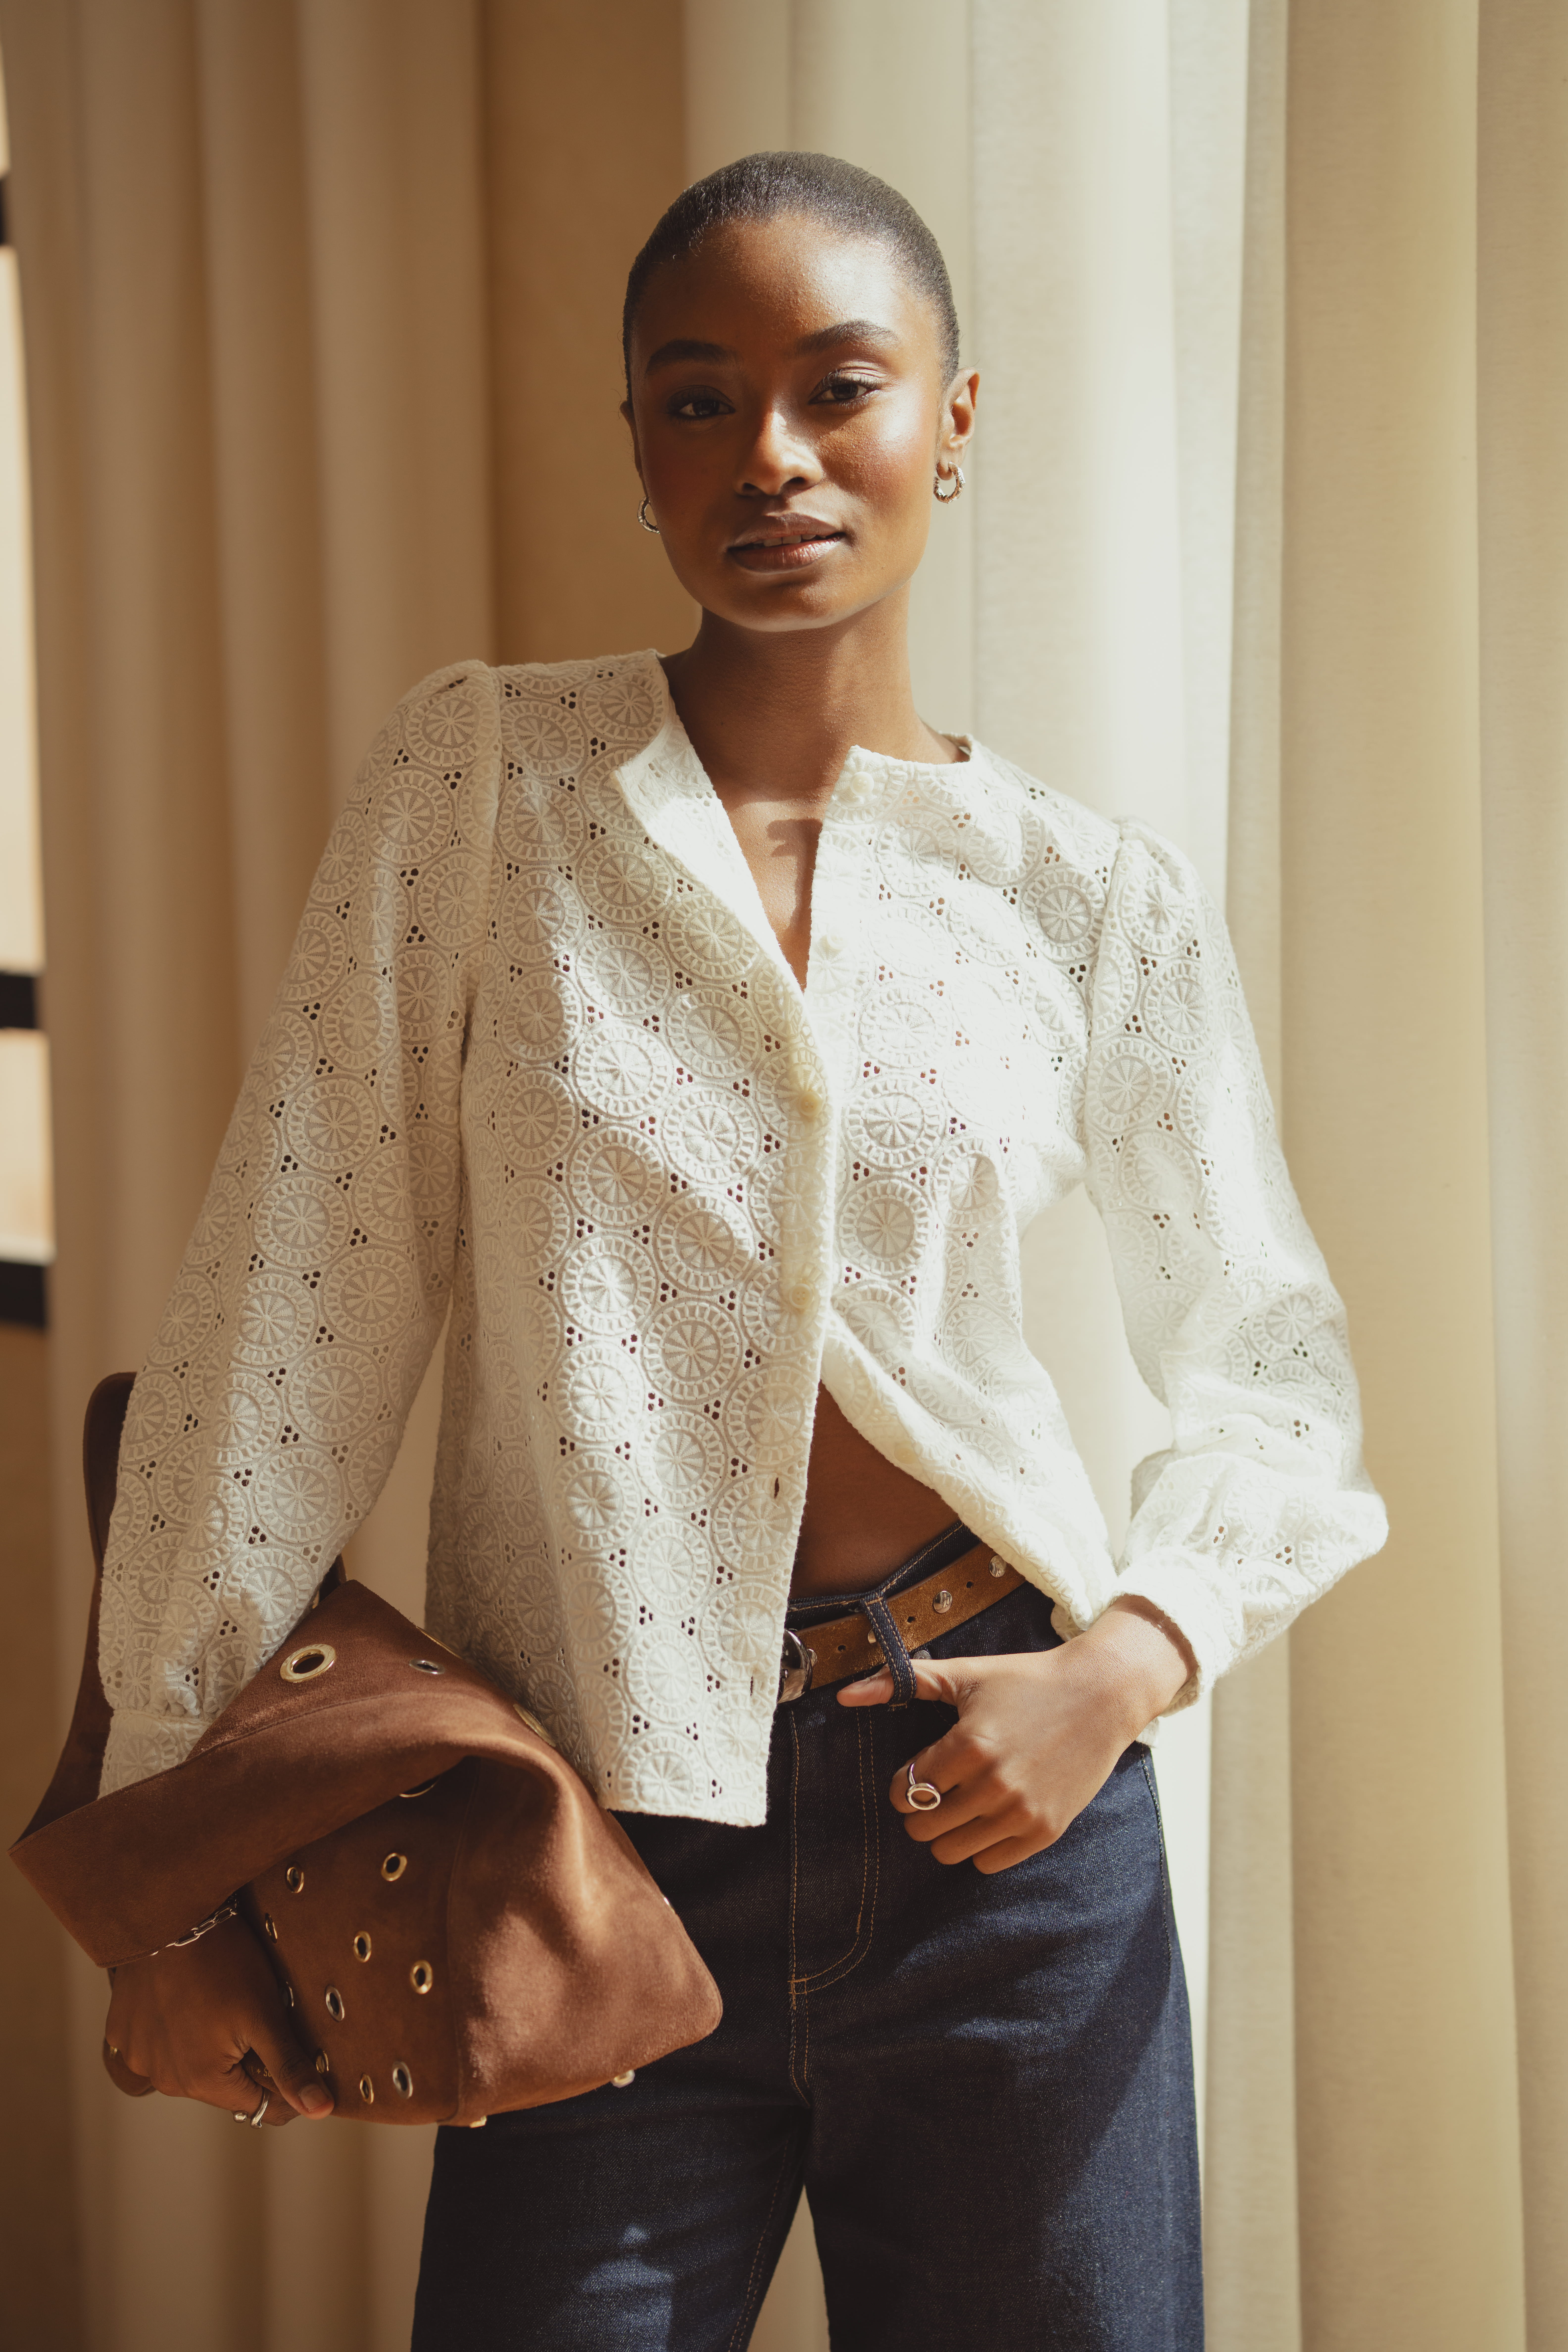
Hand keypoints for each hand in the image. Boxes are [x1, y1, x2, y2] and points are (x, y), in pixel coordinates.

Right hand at [103, 1913, 333, 2125]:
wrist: (172, 1914)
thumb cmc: (224, 1962)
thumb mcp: (266, 2014)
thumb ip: (290, 2067)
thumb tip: (321, 2110)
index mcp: (201, 2082)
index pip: (256, 2105)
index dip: (283, 2085)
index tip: (293, 2056)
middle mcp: (164, 2079)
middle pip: (221, 2084)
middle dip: (243, 2060)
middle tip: (253, 2015)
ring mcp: (138, 2055)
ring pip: (187, 2064)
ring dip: (206, 2046)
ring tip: (218, 2003)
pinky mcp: (121, 2031)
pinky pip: (155, 2045)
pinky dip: (172, 2031)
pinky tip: (186, 2000)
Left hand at [837, 1597, 1195, 1872]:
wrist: (1102, 1694)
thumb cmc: (1028, 1680)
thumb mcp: (966, 1673)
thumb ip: (903, 1681)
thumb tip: (845, 1696)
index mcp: (970, 1745)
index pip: (907, 1790)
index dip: (902, 1783)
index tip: (916, 1772)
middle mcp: (995, 1783)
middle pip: (924, 1826)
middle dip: (921, 1809)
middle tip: (937, 1790)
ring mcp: (1023, 1811)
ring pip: (951, 1850)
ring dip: (948, 1831)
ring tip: (962, 1804)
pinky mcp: (1046, 1830)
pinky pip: (990, 1862)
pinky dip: (982, 1845)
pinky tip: (990, 1816)